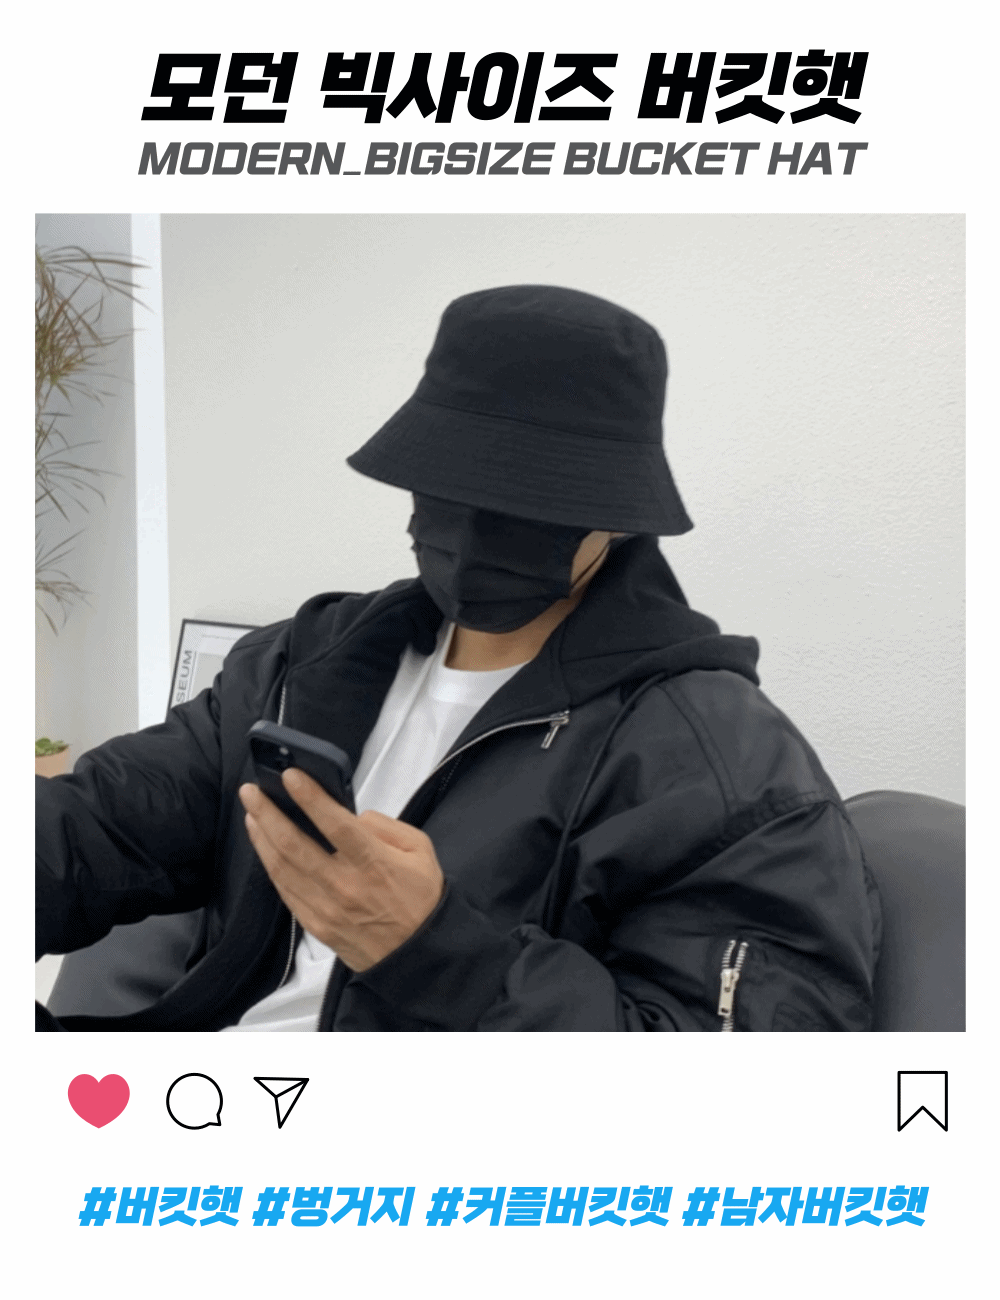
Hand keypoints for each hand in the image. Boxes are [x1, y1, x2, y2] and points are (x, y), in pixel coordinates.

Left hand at [238, 770, 444, 971]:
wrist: (418, 955)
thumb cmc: (421, 900)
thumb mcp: (420, 851)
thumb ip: (387, 826)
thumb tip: (353, 817)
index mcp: (374, 863)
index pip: (334, 823)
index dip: (309, 797)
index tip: (291, 776)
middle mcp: (345, 885)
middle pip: (294, 844)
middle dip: (268, 813)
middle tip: (252, 791)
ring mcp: (326, 908)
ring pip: (282, 868)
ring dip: (262, 837)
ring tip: (252, 814)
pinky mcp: (316, 925)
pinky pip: (285, 892)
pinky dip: (270, 866)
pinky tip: (264, 848)